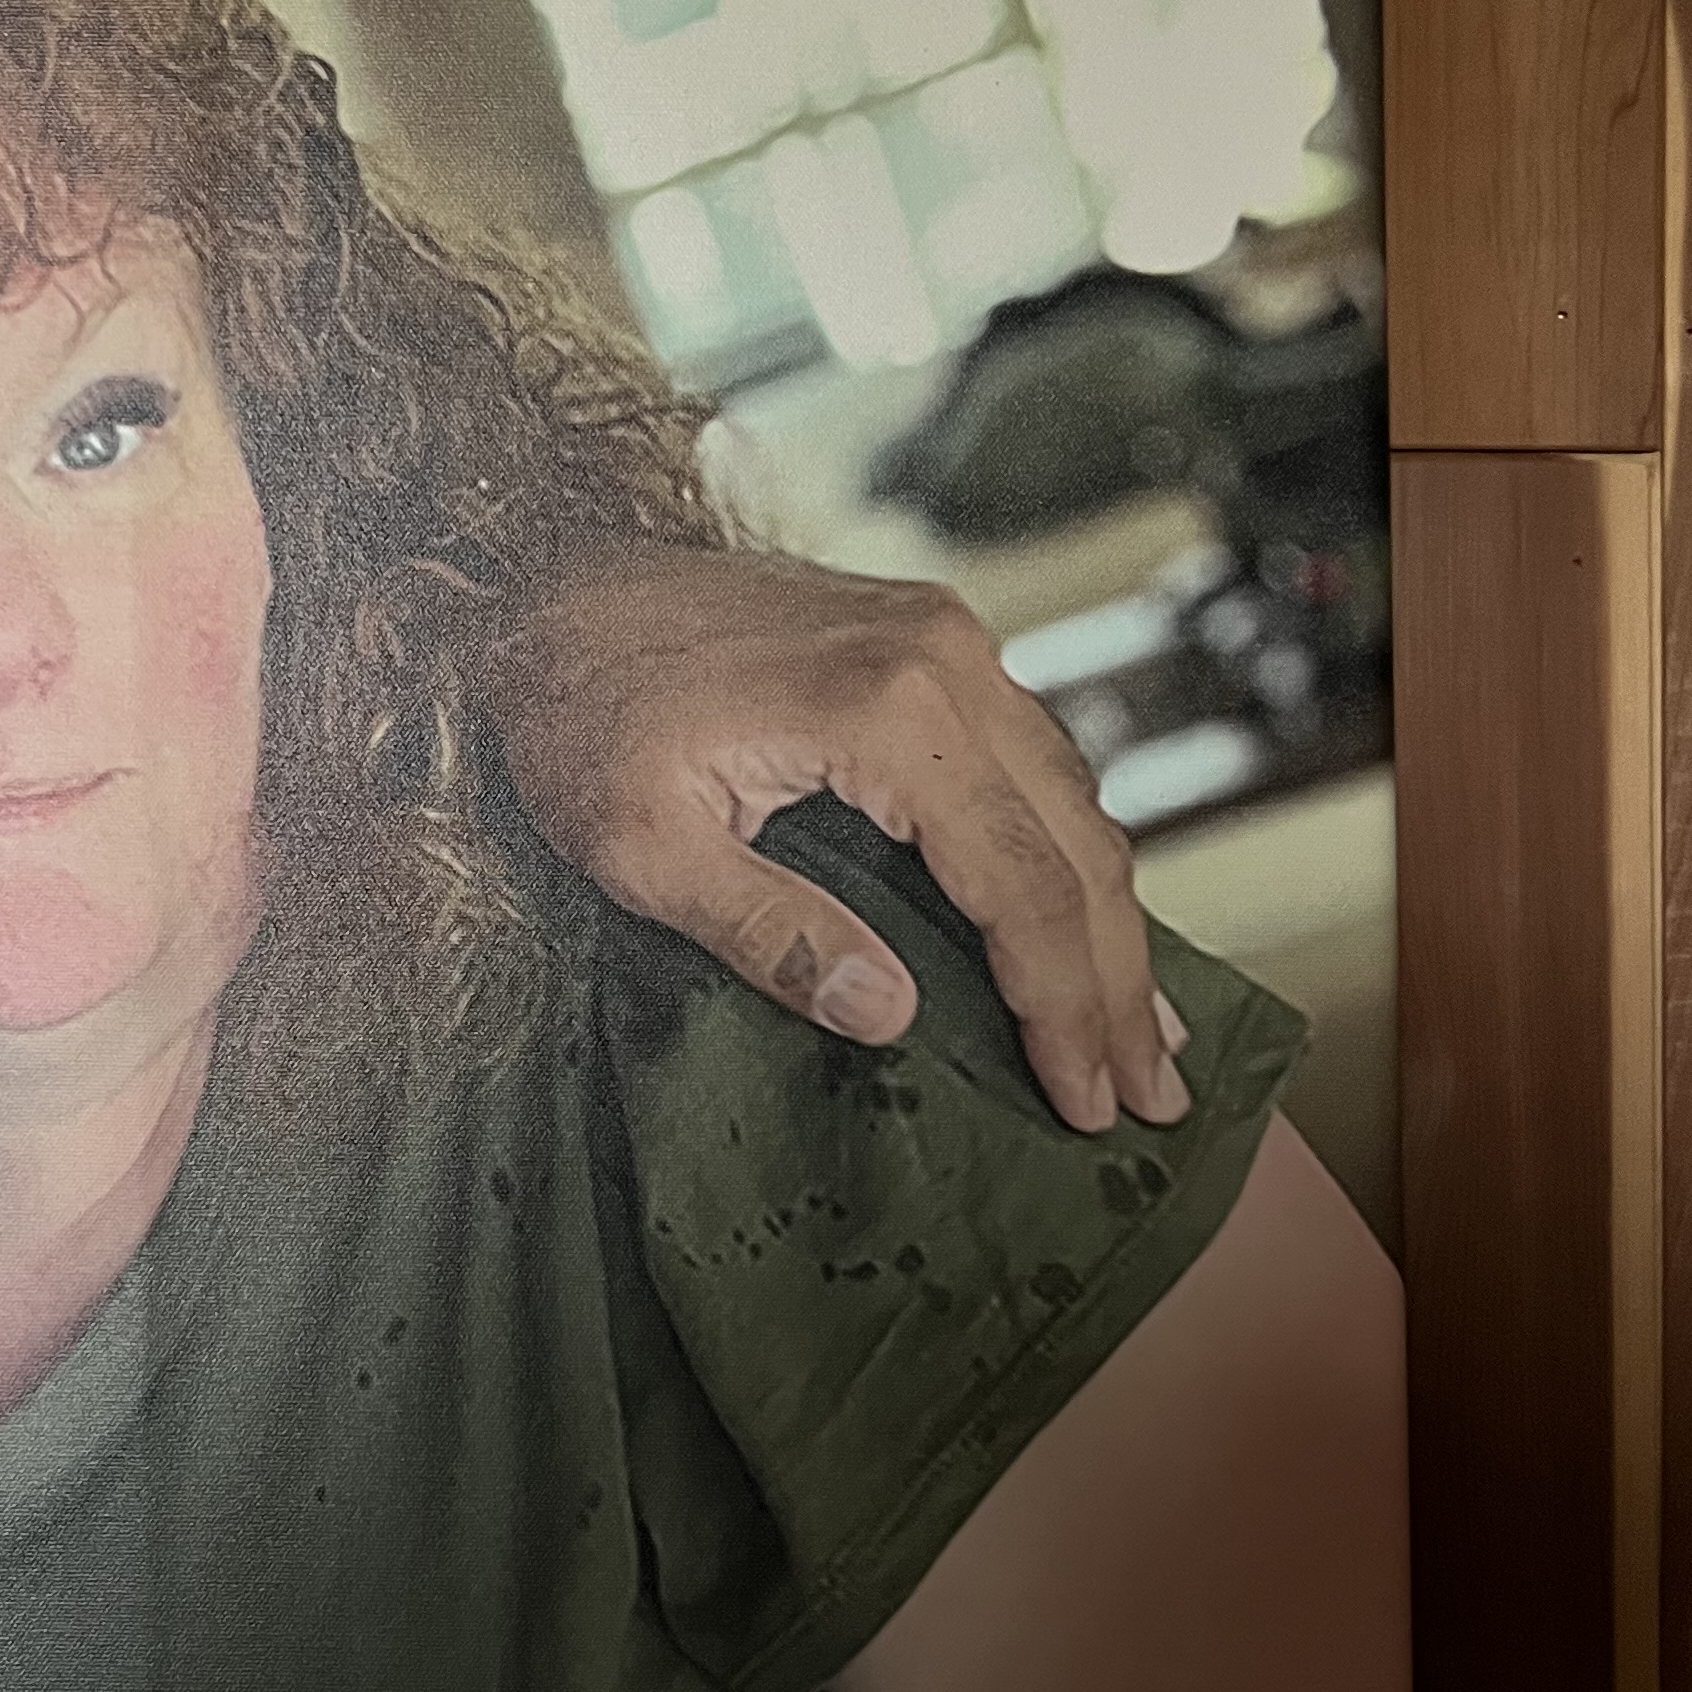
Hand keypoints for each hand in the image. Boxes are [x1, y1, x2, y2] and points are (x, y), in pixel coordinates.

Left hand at [481, 540, 1188, 1132]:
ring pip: (1073, 799)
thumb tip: (891, 1015)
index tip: (1086, 1102)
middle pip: (1076, 844)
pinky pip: (1033, 761)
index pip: (1019, 883)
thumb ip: (772, 934)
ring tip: (1136, 1033)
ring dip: (1108, 921)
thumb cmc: (576, 712)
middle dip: (1120, 981)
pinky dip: (1066, 852)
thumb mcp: (643, 849)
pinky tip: (1083, 921)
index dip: (1061, 1004)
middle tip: (1150, 1094)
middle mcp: (943, 656)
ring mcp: (945, 638)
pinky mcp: (929, 642)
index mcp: (886, 707)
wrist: (542, 589)